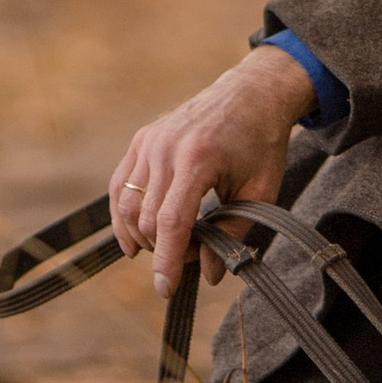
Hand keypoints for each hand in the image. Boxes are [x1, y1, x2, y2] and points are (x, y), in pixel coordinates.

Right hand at [109, 46, 313, 292]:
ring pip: (127, 204)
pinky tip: (134, 238)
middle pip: (146, 218)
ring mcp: (149, 141)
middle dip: (164, 249)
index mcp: (198, 158)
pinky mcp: (141, 139)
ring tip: (170, 245)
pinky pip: (120, 185)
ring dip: (142, 236)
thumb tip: (210, 273)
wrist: (251, 93)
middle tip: (195, 254)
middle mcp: (166, 148)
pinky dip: (124, 215)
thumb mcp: (261, 191)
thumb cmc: (261, 143)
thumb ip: (233, 233)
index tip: (166, 288)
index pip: (170, 221)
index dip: (166, 260)